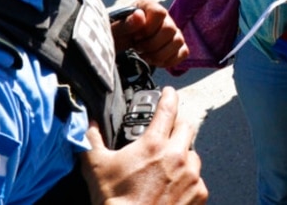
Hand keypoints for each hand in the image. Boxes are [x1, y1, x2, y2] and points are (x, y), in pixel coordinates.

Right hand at [81, 88, 207, 204]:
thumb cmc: (115, 202)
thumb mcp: (96, 167)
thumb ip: (92, 140)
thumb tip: (88, 124)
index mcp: (154, 145)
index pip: (168, 109)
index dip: (169, 97)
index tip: (169, 93)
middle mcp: (177, 157)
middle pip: (187, 127)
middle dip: (178, 126)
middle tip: (167, 132)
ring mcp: (191, 176)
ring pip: (193, 154)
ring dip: (183, 155)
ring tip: (167, 166)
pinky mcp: (199, 194)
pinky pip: (198, 180)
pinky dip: (188, 180)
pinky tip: (172, 187)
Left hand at [110, 0, 188, 68]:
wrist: (119, 42)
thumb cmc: (116, 34)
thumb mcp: (114, 30)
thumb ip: (125, 24)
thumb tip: (139, 16)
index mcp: (148, 5)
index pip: (160, 13)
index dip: (148, 29)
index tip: (135, 37)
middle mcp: (164, 16)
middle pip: (170, 29)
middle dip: (152, 44)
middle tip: (138, 47)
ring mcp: (173, 30)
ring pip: (178, 41)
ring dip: (159, 54)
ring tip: (145, 55)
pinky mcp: (177, 45)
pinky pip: (183, 52)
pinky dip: (169, 60)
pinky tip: (155, 60)